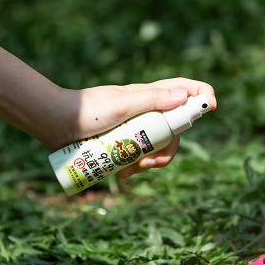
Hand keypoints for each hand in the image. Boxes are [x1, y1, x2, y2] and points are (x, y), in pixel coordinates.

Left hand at [49, 78, 216, 178]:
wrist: (53, 124)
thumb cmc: (85, 111)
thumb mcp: (121, 105)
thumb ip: (152, 100)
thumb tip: (185, 96)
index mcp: (148, 95)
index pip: (183, 89)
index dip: (201, 96)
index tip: (210, 108)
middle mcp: (144, 111)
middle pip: (174, 129)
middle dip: (169, 148)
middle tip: (151, 162)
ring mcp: (133, 129)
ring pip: (158, 147)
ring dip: (151, 163)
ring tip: (130, 172)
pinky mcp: (121, 145)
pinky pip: (139, 158)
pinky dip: (135, 168)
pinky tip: (121, 175)